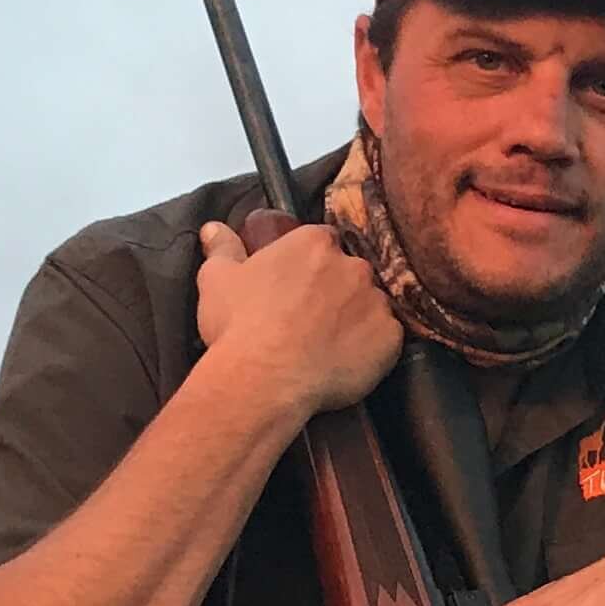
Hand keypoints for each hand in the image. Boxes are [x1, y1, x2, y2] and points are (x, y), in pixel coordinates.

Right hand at [194, 217, 399, 416]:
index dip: (313, 263)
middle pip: (351, 271)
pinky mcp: (391, 339)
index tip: (300, 285)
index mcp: (313, 244)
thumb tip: (213, 228)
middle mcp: (351, 265)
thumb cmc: (239, 325)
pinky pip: (388, 339)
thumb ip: (222, 248)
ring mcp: (375, 301)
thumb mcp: (217, 280)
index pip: (323, 241)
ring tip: (330, 345)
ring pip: (372, 304)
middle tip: (313, 319)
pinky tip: (347, 362)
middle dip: (337, 290)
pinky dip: (373, 348)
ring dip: (357, 318)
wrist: (265, 378)